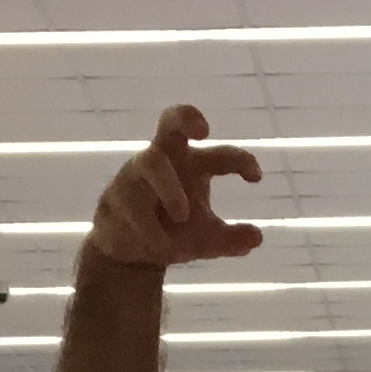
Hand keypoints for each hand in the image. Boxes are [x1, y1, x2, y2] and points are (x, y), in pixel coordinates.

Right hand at [87, 104, 264, 270]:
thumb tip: (257, 237)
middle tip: (204, 130)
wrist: (131, 254)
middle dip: (185, 117)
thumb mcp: (206, 240)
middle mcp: (163, 160)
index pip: (219, 155)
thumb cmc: (173, 233)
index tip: (256, 177)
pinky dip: (152, 229)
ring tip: (183, 216)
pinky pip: (133, 206)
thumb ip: (231, 240)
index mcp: (191, 166)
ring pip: (151, 162)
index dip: (239, 159)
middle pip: (171, 122)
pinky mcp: (113, 197)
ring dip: (170, 187)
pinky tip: (163, 249)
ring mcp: (135, 175)